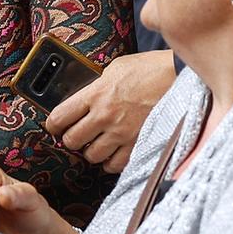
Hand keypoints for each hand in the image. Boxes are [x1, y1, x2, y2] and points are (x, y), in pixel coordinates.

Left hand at [45, 49, 176, 172]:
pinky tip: (113, 152)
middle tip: (77, 135)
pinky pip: (114, 164)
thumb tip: (85, 98)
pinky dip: (110, 161)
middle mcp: (105, 116)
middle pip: (72, 141)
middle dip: (71, 139)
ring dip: (91, 151)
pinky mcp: (138, 144)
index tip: (55, 126)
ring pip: (92, 156)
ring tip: (97, 143)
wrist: (179, 77)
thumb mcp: (115, 69)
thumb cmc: (149, 69)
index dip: (53, 125)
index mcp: (96, 94)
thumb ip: (97, 85)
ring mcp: (122, 133)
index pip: (59, 117)